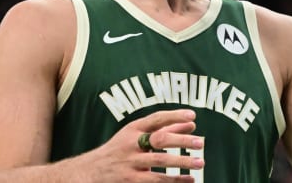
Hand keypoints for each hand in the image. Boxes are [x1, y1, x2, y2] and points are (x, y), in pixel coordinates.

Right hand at [79, 109, 204, 182]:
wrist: (90, 172)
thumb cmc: (119, 150)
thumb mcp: (135, 135)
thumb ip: (163, 129)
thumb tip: (191, 123)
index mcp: (132, 129)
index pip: (156, 118)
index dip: (174, 116)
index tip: (193, 115)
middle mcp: (131, 144)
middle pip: (159, 140)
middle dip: (181, 140)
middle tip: (200, 142)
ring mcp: (131, 164)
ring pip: (160, 162)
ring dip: (182, 163)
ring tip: (200, 162)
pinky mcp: (131, 181)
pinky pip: (156, 181)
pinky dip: (174, 180)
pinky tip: (189, 180)